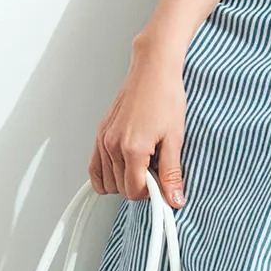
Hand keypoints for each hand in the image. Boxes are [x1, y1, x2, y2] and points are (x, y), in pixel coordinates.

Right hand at [90, 42, 187, 205]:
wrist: (153, 70)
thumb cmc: (165, 96)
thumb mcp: (175, 138)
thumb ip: (171, 173)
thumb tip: (174, 199)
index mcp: (132, 148)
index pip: (134, 190)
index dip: (151, 192)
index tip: (163, 182)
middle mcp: (112, 145)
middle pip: (120, 188)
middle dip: (139, 186)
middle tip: (156, 170)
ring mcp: (103, 139)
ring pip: (107, 181)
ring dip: (124, 180)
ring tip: (143, 164)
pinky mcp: (100, 133)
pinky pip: (95, 167)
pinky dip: (106, 175)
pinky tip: (123, 168)